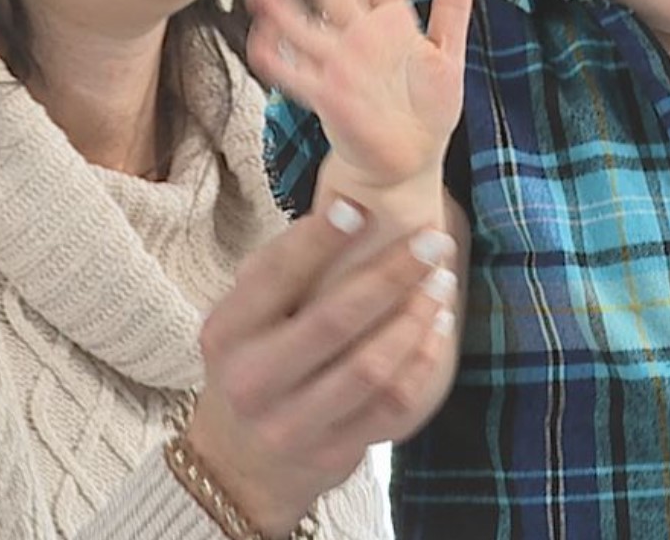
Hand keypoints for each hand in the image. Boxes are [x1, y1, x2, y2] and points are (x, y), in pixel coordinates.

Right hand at [187, 202, 458, 533]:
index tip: (362, 206)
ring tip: (442, 282)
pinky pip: (391, 405)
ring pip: (369, 367)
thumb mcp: (243, 318)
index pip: (275, 277)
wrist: (239, 463)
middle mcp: (252, 381)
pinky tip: (438, 328)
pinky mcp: (331, 453)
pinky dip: (422, 362)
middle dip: (391, 274)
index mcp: (226, 333)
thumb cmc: (253, 364)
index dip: (320, 239)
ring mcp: (291, 424)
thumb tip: (348, 205)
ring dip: (415, 318)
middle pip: (333, 320)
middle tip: (432, 241)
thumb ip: (282, 271)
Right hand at [246, 0, 473, 183]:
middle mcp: (360, 37)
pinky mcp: (327, 97)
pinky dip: (275, 56)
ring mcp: (340, 65)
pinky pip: (293, 73)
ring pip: (305, 25)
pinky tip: (259, 36)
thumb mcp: (449, 59)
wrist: (409, 161)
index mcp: (392, 23)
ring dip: (284, 1)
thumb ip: (452, 15)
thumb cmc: (428, 110)